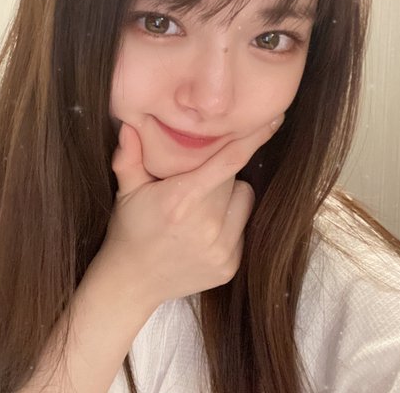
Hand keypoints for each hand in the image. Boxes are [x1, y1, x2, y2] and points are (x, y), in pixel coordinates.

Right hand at [98, 116, 283, 306]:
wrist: (132, 282)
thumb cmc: (130, 228)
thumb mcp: (126, 190)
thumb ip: (129, 155)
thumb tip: (128, 123)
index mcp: (182, 199)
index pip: (228, 161)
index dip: (253, 138)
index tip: (273, 118)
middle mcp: (206, 224)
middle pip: (235, 177)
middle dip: (219, 172)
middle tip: (194, 182)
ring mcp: (221, 248)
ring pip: (245, 198)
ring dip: (229, 196)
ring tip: (201, 206)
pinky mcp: (230, 266)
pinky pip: (244, 226)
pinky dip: (229, 222)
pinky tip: (204, 230)